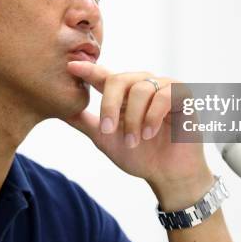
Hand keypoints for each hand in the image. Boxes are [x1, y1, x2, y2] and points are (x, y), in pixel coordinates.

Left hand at [64, 61, 213, 209]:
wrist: (168, 174)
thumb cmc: (140, 155)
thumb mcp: (106, 139)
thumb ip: (85, 123)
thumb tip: (58, 110)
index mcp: (124, 93)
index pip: (103, 76)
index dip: (87, 70)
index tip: (71, 67)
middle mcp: (142, 84)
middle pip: (119, 79)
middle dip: (110, 106)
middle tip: (107, 130)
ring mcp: (163, 87)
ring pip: (140, 89)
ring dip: (134, 119)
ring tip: (134, 140)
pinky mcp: (182, 94)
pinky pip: (163, 96)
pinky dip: (152, 117)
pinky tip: (149, 133)